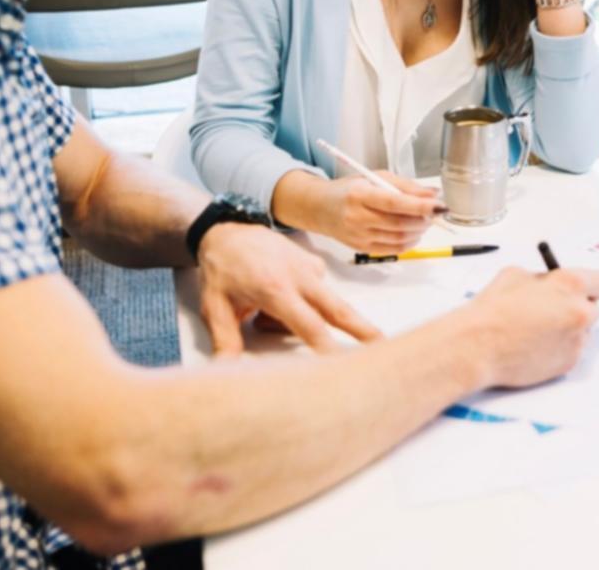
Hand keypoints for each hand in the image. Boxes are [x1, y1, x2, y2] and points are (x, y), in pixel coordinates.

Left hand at [197, 224, 380, 354]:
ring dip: (313, 319)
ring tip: (262, 313)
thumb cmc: (222, 268)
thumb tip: (225, 369)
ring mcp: (310, 268)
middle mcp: (299, 277)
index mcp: (275, 289)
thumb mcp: (215, 305)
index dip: (327, 346)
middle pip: (338, 310)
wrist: (228, 228)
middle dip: (362, 330)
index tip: (342, 364)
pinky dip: (305, 302)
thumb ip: (225, 340)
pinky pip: (318, 292)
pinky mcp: (314, 263)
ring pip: (326, 303)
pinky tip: (276, 297)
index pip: (308, 324)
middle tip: (384, 347)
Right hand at [314, 172, 443, 252]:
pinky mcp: (361, 248)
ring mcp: (358, 236)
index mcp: (359, 195)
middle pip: (399, 224)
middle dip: (424, 220)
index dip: (420, 206)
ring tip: (425, 221)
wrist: (320, 208)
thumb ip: (405, 186)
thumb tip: (433, 194)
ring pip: (399, 238)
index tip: (439, 205)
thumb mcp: (375, 177)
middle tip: (435, 212)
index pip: (394, 203)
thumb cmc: (349, 189)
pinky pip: (392, 249)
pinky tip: (414, 233)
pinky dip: (409, 242)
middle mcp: (357, 217)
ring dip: (419, 231)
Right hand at [460, 266, 598, 388]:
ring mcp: (576, 341)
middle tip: (556, 310)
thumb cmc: (493, 310)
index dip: (596, 285)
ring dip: (569, 329)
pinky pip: (572, 351)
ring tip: (538, 330)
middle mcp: (580, 313)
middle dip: (578, 307)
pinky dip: (559, 348)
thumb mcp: (517, 275)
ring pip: (583, 332)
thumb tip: (552, 283)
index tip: (590, 289)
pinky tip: (535, 345)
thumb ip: (543, 278)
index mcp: (570, 285)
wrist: (477, 346)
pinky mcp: (568, 363)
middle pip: (595, 309)